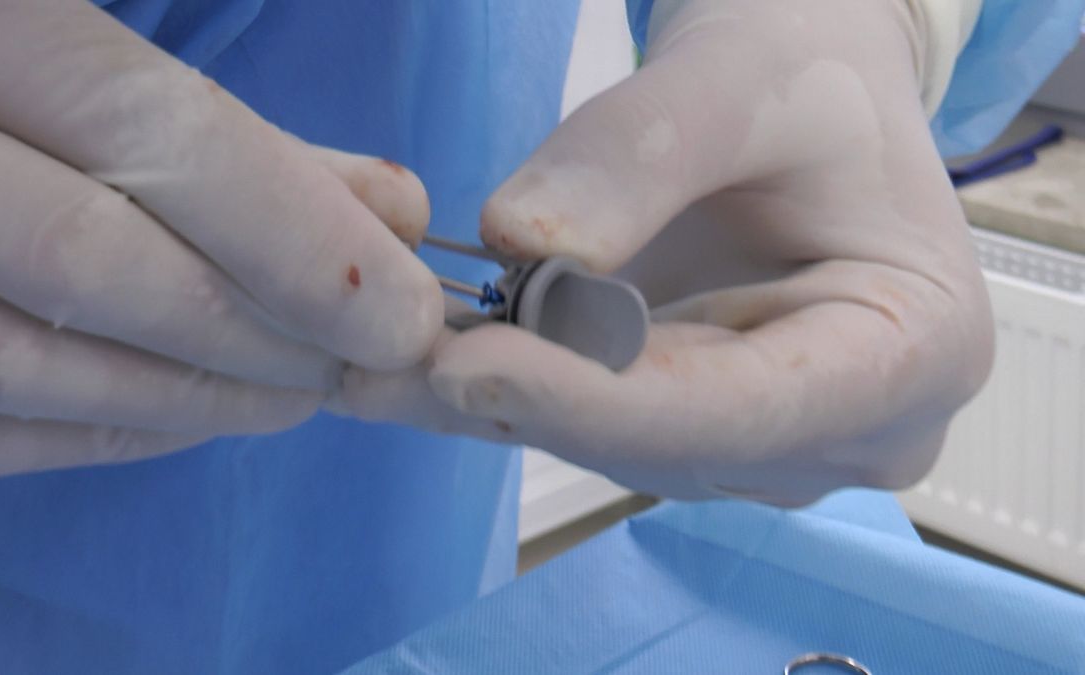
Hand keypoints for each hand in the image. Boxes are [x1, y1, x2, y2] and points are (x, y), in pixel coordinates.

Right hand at [0, 1, 441, 478]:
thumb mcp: (81, 41)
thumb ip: (228, 126)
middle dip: (255, 332)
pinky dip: (84, 440)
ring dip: (185, 401)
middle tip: (351, 362)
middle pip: (87, 263)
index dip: (295, 242)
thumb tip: (394, 216)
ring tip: (289, 396)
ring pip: (14, 366)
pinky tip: (175, 421)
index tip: (401, 318)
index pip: (149, 135)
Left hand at [340, 0, 992, 505]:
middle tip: (389, 352)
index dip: (599, 400)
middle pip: (668, 441)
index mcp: (914, 352)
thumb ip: (639, 159)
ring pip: (613, 445)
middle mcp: (850, 429)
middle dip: (527, 397)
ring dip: (499, 398)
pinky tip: (410, 366)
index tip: (467, 364)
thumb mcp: (740, 82)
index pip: (745, 409)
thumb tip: (522, 244)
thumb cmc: (803, 78)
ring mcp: (766, 441)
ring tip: (386, 348)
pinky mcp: (692, 430)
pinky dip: (503, 390)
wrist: (797, 97)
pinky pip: (589, 425)